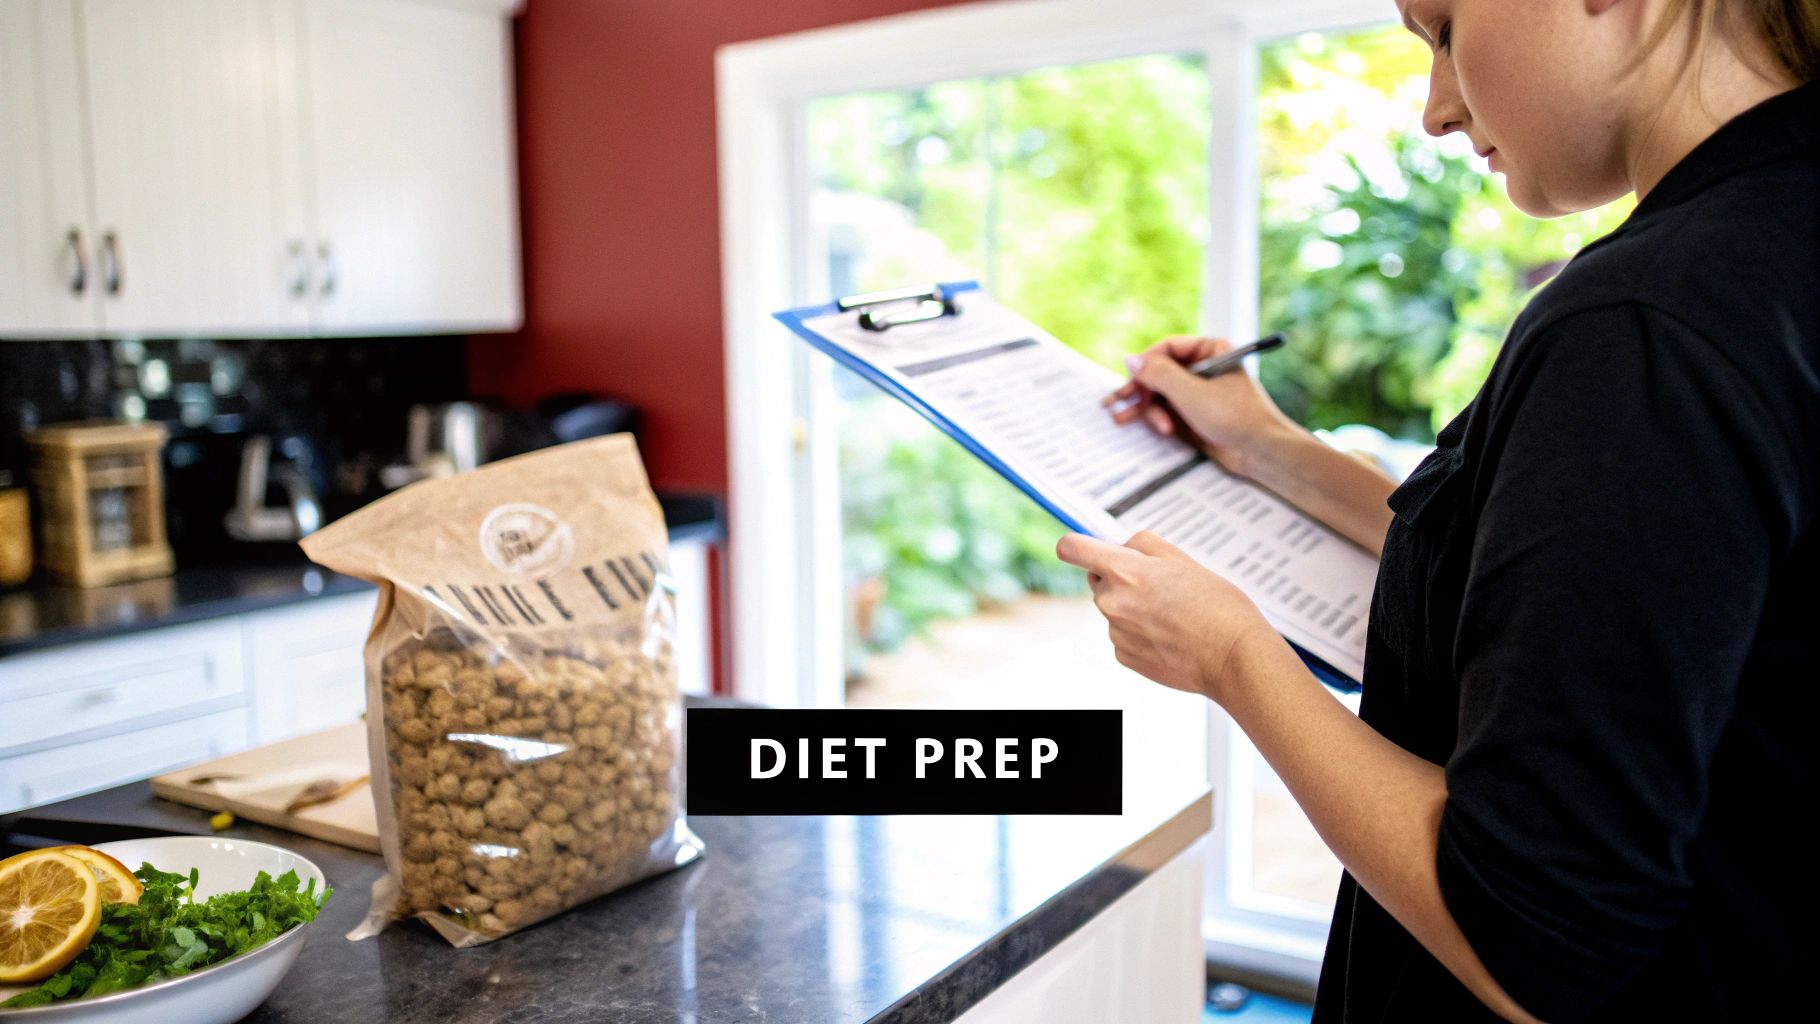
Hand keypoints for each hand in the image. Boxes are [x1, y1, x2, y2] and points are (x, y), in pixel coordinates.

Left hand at [1055, 529, 1281, 704]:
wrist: (1233, 657)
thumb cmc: (1217, 606)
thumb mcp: (1182, 559)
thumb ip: (1143, 546)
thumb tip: (1120, 546)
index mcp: (1124, 571)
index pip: (1073, 548)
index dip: (1078, 546)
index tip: (1085, 549)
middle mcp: (1112, 602)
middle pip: (1097, 579)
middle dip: (1119, 577)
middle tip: (1159, 585)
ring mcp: (1116, 632)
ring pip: (1114, 609)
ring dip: (1133, 607)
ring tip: (1172, 614)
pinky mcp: (1124, 657)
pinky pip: (1123, 635)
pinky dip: (1140, 633)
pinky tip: (1169, 635)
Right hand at [1102, 336, 1295, 476]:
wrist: (1262, 452)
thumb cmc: (1236, 417)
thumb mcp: (1191, 393)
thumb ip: (1158, 375)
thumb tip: (1129, 359)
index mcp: (1212, 351)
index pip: (1168, 348)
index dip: (1145, 363)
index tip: (1129, 380)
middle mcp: (1205, 368)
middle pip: (1161, 372)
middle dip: (1140, 390)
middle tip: (1116, 402)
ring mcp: (1201, 392)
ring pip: (1162, 393)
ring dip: (1147, 408)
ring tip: (1126, 420)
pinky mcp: (1198, 414)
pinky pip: (1169, 410)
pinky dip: (1158, 418)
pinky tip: (1157, 428)